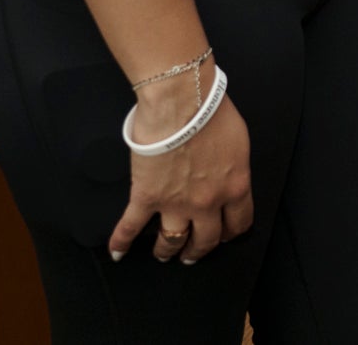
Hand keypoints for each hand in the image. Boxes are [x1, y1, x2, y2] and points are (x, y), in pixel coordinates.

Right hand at [111, 82, 252, 262]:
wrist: (182, 103)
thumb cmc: (213, 113)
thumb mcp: (239, 142)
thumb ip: (235, 166)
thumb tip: (228, 175)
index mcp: (235, 187)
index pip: (239, 222)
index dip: (232, 232)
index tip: (227, 235)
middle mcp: (207, 203)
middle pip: (206, 239)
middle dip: (198, 250)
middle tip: (192, 254)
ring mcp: (174, 203)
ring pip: (172, 240)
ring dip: (167, 250)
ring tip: (164, 254)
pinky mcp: (146, 197)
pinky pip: (131, 226)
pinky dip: (121, 242)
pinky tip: (117, 253)